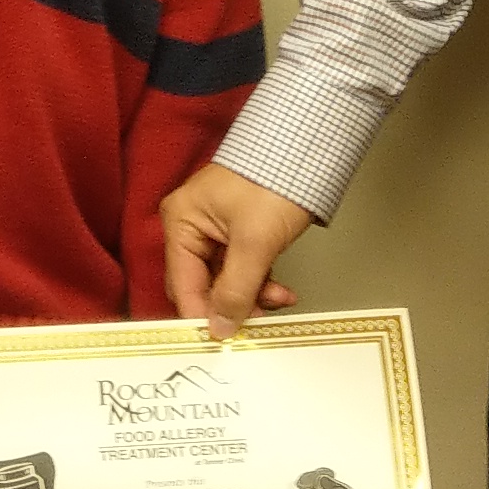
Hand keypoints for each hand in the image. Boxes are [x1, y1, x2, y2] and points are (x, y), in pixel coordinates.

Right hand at [159, 160, 313, 334]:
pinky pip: (241, 268)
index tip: (223, 339)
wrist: (307, 148)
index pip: (183, 285)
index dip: (202, 315)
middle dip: (232, 304)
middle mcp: (191, 226)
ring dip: (253, 294)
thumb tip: (220, 327)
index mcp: (181, 222)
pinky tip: (282, 289)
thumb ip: (236, 289)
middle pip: (202, 285)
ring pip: (225, 280)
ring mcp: (215, 228)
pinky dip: (261, 281)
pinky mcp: (238, 231)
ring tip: (280, 299)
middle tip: (259, 321)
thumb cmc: (274, 180)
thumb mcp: (254, 242)